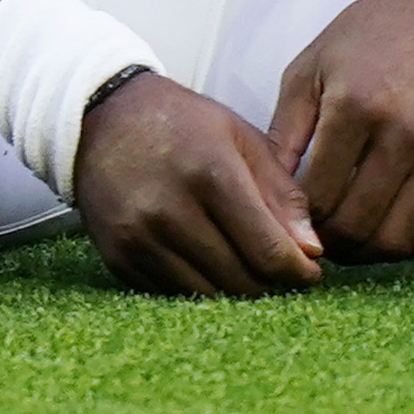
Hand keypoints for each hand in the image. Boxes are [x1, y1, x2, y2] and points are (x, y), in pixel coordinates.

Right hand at [71, 74, 323, 296]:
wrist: (101, 116)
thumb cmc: (182, 123)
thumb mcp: (241, 139)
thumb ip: (282, 195)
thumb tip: (313, 252)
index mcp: (210, 174)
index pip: (269, 251)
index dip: (299, 271)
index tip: (311, 272)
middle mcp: (170, 211)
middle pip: (242, 281)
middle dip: (271, 283)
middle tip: (281, 270)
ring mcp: (139, 238)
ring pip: (208, 296)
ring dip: (236, 290)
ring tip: (248, 267)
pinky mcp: (118, 258)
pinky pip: (173, 294)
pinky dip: (198, 286)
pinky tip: (208, 262)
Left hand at [267, 0, 413, 260]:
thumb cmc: (363, 39)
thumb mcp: (308, 70)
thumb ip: (282, 133)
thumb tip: (263, 193)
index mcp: (353, 106)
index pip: (318, 197)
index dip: (298, 221)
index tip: (290, 220)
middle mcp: (401, 133)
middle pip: (356, 225)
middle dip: (327, 243)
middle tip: (314, 238)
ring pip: (396, 239)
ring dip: (365, 251)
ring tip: (347, 237)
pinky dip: (406, 240)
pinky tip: (384, 225)